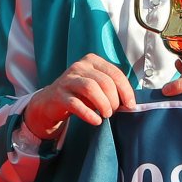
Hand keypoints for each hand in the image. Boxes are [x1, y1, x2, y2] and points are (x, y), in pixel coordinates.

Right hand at [21, 53, 136, 139]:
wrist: (50, 102)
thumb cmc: (80, 94)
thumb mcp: (97, 86)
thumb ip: (112, 88)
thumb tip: (130, 103)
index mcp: (92, 61)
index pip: (115, 73)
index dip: (126, 90)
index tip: (130, 105)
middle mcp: (79, 66)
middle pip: (104, 81)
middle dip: (114, 99)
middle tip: (114, 111)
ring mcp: (67, 80)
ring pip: (90, 88)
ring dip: (103, 104)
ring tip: (107, 115)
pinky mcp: (58, 94)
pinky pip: (75, 104)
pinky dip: (89, 113)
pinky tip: (96, 120)